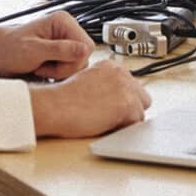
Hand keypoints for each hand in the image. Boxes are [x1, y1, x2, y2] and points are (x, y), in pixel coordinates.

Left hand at [0, 11, 94, 79]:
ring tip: (40, 67)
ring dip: (60, 72)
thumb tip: (85, 50)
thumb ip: (60, 50)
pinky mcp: (63, 51)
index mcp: (63, 21)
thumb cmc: (9, 49)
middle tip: (42, 67)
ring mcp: (66, 40)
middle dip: (64, 68)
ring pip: (79, 64)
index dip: (71, 61)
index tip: (48, 63)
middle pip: (84, 57)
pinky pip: (72, 68)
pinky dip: (58, 73)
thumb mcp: (33, 50)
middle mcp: (68, 29)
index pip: (87, 46)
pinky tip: (43, 69)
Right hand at [28, 62, 151, 138]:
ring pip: (139, 112)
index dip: (121, 101)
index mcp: (111, 67)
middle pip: (141, 97)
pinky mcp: (127, 104)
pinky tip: (105, 125)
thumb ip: (105, 86)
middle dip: (130, 109)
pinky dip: (123, 128)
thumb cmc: (63, 99)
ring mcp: (126, 88)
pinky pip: (135, 123)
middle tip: (110, 117)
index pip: (131, 87)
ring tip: (105, 122)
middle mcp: (121, 73)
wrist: (54, 105)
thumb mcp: (87, 82)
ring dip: (126, 120)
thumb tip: (115, 101)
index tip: (111, 108)